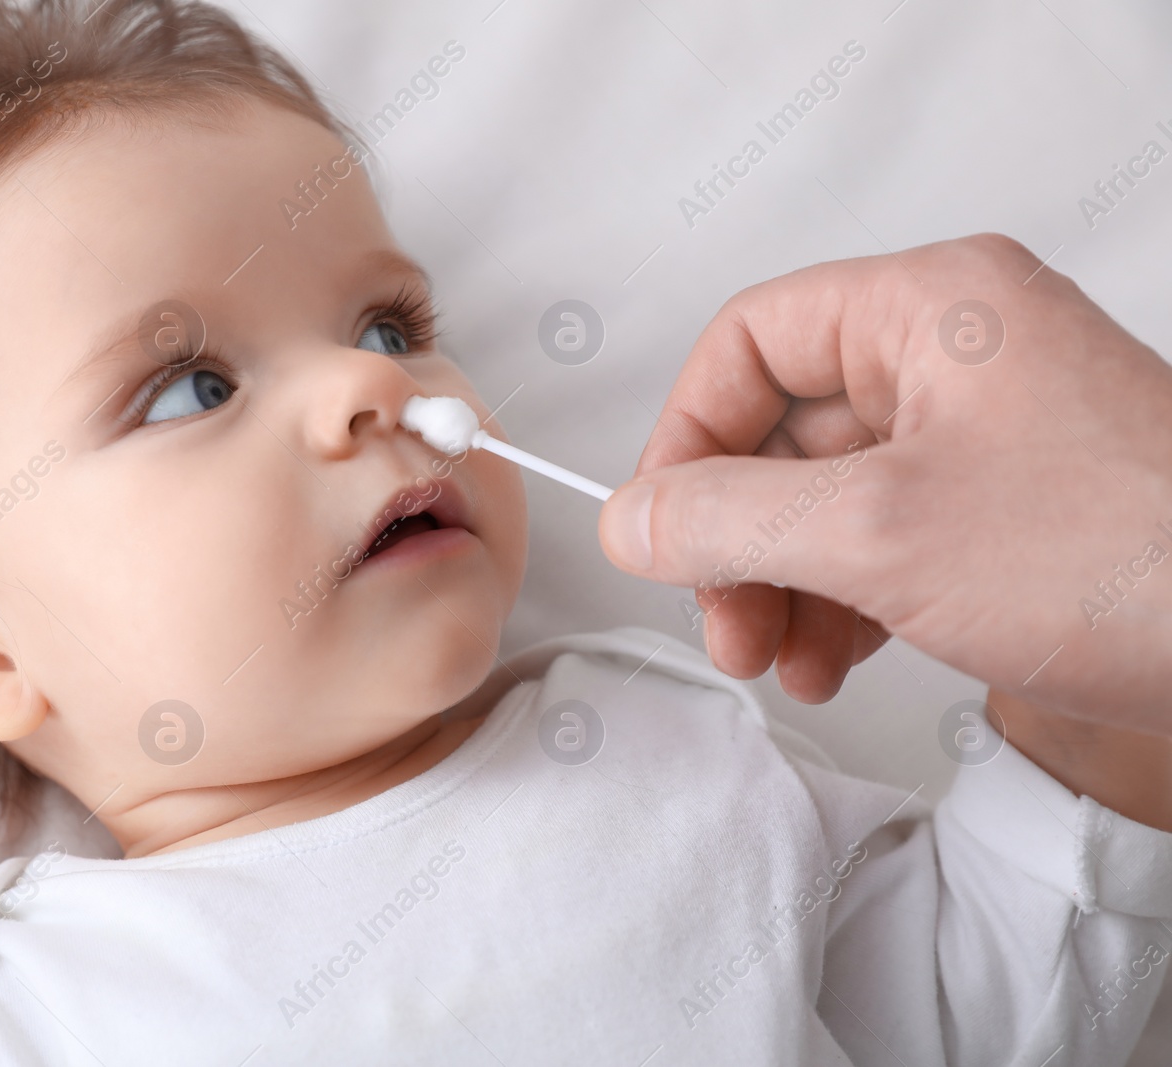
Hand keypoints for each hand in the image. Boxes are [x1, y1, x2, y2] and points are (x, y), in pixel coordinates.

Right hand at [599, 234, 1171, 731]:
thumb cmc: (1129, 561)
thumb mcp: (880, 535)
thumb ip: (727, 518)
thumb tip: (629, 519)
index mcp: (929, 309)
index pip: (750, 342)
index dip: (687, 436)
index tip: (659, 528)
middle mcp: (957, 357)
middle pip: (784, 429)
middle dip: (737, 537)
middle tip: (721, 620)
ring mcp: (988, 436)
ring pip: (830, 494)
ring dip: (784, 581)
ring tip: (780, 659)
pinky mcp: (1011, 510)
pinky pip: (886, 535)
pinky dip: (844, 599)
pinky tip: (836, 659)